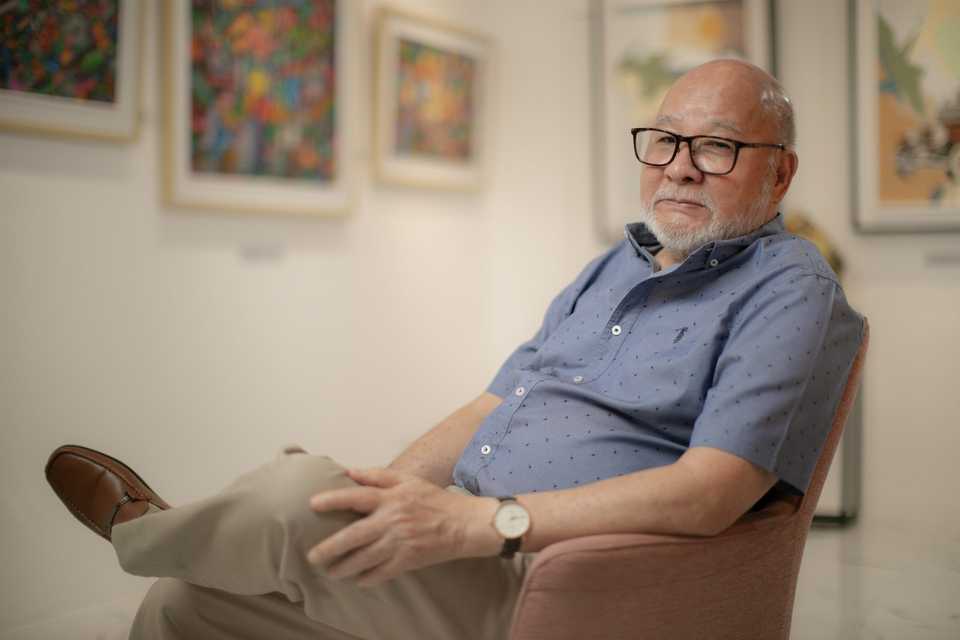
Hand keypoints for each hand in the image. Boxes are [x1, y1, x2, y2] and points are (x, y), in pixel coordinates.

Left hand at [307, 467, 500, 586]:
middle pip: (354, 534)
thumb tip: (351, 472)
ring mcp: (400, 542)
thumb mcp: (408, 480)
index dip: (334, 499)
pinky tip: (358, 581)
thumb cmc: (434, 500)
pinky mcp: (409, 560)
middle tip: (312, 555)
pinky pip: (384, 572)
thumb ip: (379, 475)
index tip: (312, 504)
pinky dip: (369, 578)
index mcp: (391, 498)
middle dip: (330, 546)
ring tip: (329, 572)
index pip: (357, 497)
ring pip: (365, 558)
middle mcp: (392, 520)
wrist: (463, 524)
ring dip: (344, 567)